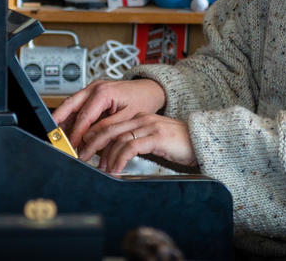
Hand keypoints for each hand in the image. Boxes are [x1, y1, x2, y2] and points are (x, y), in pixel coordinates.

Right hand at [52, 79, 165, 149]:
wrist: (149, 90)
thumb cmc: (141, 100)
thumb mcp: (127, 117)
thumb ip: (108, 128)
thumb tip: (89, 139)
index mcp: (104, 92)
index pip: (84, 117)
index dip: (76, 135)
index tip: (72, 148)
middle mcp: (94, 88)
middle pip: (69, 106)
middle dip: (59, 123)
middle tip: (53, 139)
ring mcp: (91, 89)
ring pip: (70, 105)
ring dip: (64, 121)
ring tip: (59, 138)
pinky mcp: (92, 94)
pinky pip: (77, 106)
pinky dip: (71, 118)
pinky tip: (69, 131)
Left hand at [81, 112, 197, 173]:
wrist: (202, 141)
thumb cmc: (179, 144)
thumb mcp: (153, 141)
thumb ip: (136, 143)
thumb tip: (116, 156)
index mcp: (139, 118)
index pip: (110, 124)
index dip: (94, 136)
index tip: (85, 149)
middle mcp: (142, 119)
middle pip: (109, 128)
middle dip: (92, 144)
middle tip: (82, 157)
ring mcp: (149, 126)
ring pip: (117, 138)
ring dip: (105, 155)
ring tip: (100, 167)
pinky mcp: (156, 137)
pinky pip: (130, 147)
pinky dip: (119, 159)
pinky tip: (115, 168)